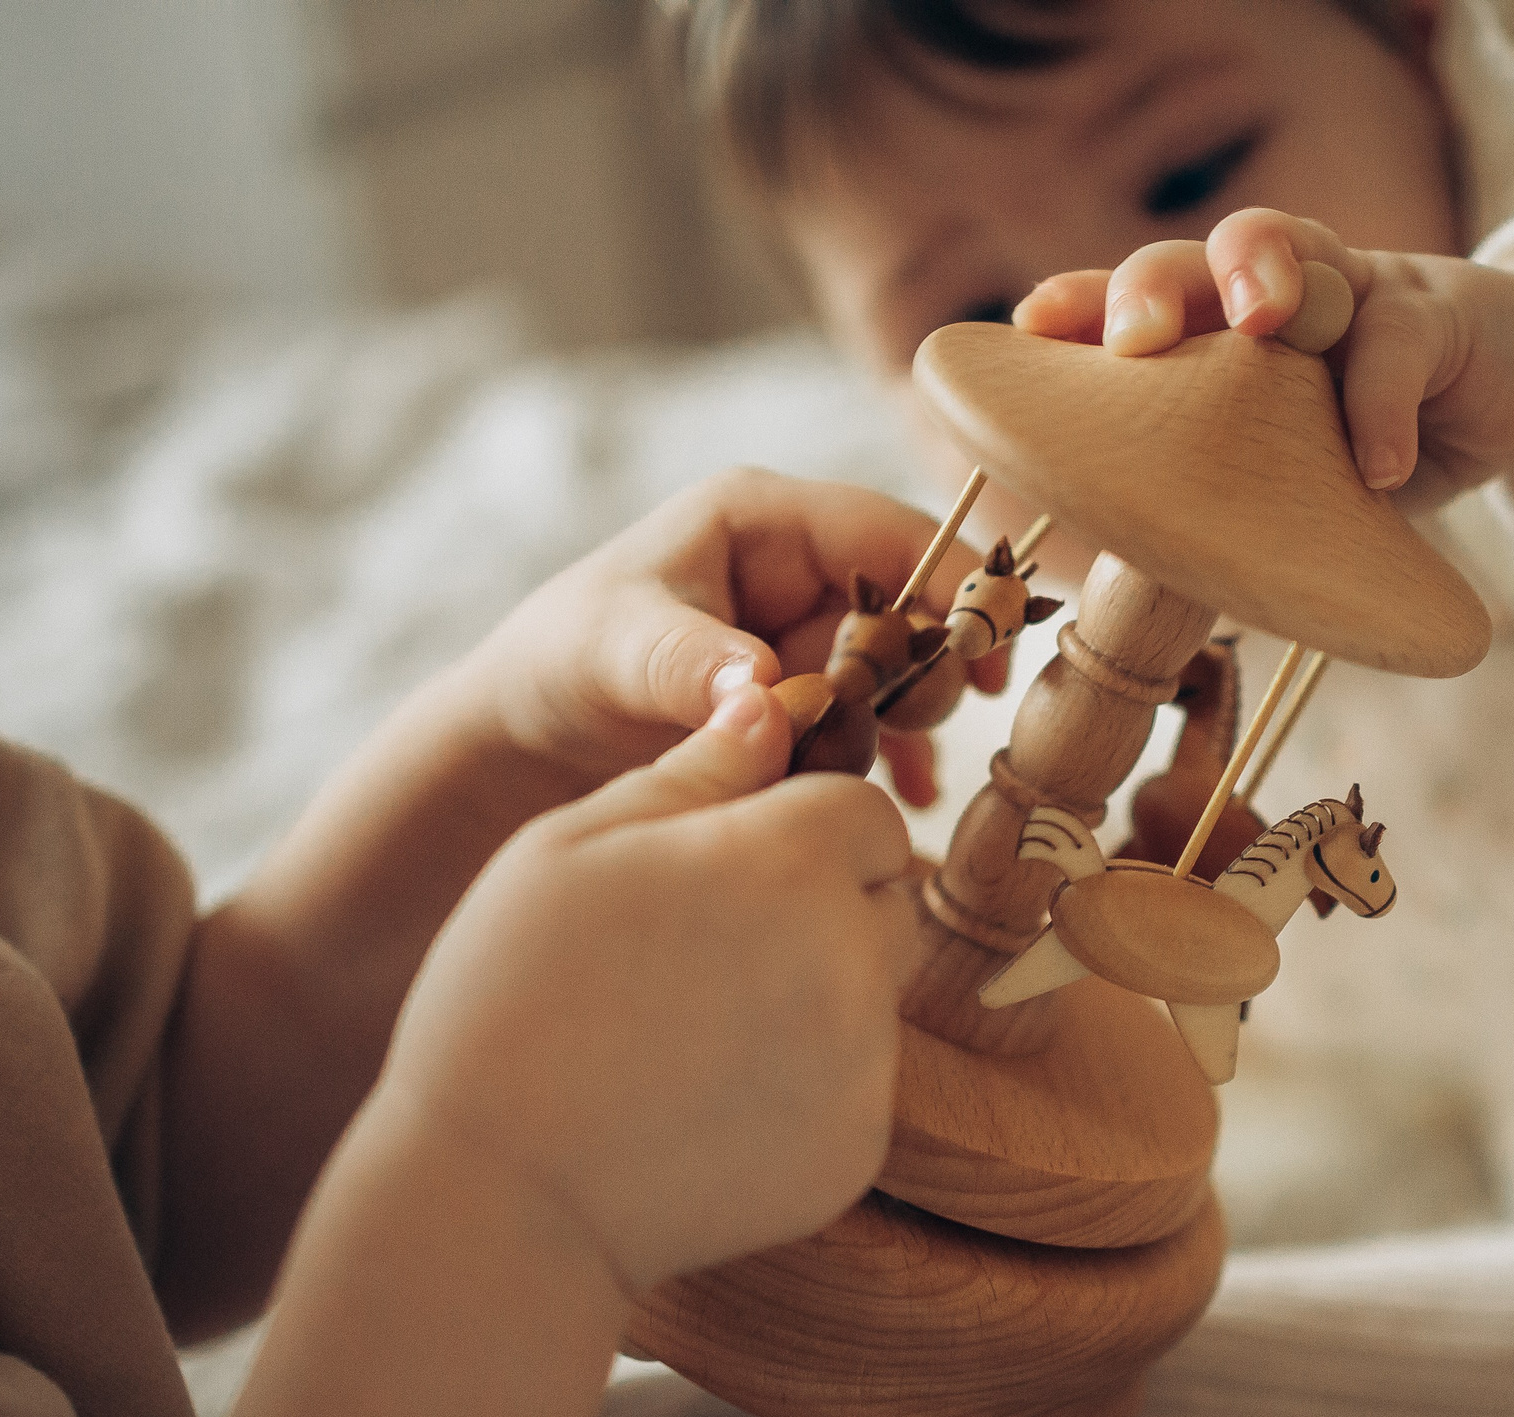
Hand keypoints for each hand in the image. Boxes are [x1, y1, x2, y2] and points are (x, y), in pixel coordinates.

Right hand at [369, 684, 921, 1295]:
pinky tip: (701, 1102)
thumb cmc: (511, 999)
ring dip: (815, 993)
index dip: (803, 826)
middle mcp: (855, 957)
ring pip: (874, 995)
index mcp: (789, 861)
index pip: (863, 811)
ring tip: (694, 1030)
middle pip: (892, 899)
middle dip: (827, 904)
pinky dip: (801, 1087)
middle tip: (712, 947)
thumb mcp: (571, 847)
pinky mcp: (858, 1149)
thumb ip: (691, 773)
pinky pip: (853, 1088)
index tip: (733, 862)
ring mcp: (867, 1064)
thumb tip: (768, 705)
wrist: (504, 1197)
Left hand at [464, 467, 1007, 808]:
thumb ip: (689, 663)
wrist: (525, 739)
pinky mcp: (811, 698)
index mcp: (764, 521)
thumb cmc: (558, 665)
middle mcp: (800, 571)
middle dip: (925, 667)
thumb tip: (767, 687)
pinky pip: (881, 723)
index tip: (987, 651)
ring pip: (903, 672)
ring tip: (863, 765)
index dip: (953, 586)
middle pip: (913, 606)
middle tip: (909, 724)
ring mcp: (809, 637)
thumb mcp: (613, 652)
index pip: (890, 536)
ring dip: (902, 721)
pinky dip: (893, 760)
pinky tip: (897, 799)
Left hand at [1014, 208, 1513, 521]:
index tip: (1033, 327)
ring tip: (1258, 323)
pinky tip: (1379, 470)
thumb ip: (1220, 495)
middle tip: (1133, 338)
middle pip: (1196, 257)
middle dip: (1155, 285)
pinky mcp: (1439, 314)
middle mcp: (1271, 289)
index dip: (1082, 302)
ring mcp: (1355, 286)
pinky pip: (1403, 340)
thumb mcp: (1284, 470)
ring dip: (1265, 271)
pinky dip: (1385, 403)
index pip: (1133, 303)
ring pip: (1298, 246)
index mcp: (1215, 328)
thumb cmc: (1364, 438)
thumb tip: (1132, 575)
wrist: (1508, 389)